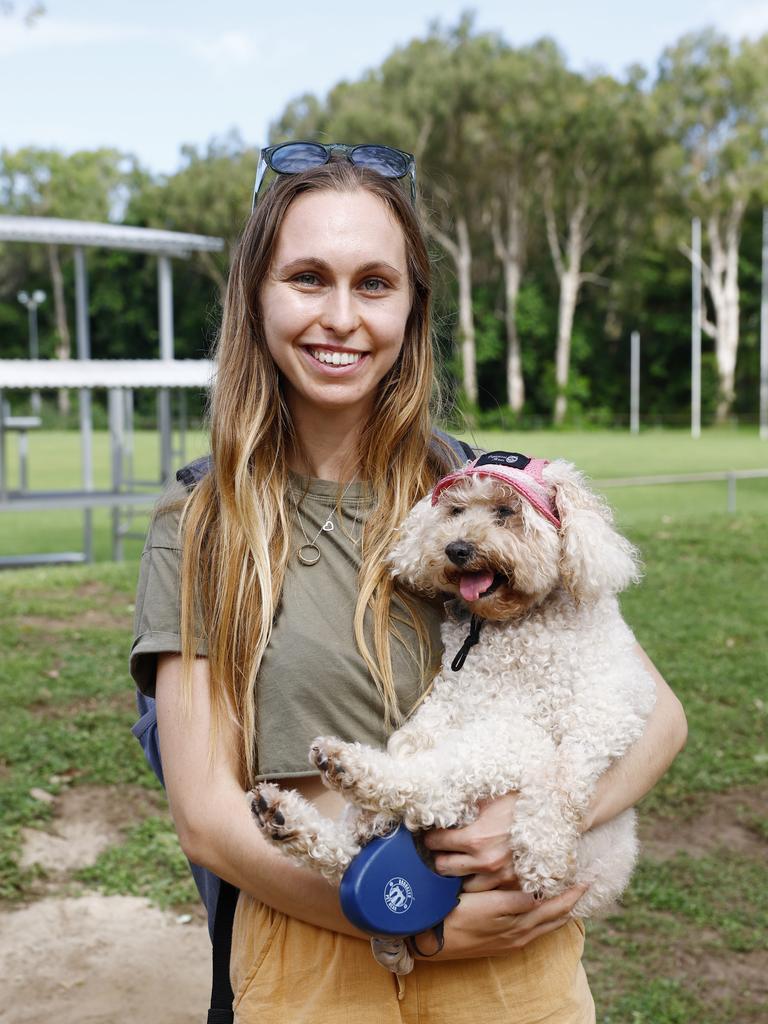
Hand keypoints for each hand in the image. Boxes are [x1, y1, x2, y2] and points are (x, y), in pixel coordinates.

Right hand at [411, 884, 586, 958]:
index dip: (570, 889)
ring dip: (564, 909)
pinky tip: (551, 912)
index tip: (586, 874)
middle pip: (556, 915)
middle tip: (589, 882)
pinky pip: (538, 930)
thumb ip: (513, 898)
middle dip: (574, 899)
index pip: (554, 903)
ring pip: (548, 924)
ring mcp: (514, 939)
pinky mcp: (504, 943)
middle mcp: (521, 932)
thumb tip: (538, 890)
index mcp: (518, 921)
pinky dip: (551, 919)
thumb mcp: (484, 902)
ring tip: (578, 896)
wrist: (432, 940)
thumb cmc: (454, 914)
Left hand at [423, 792, 520, 891]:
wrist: (554, 814)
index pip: (436, 843)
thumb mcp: (489, 797)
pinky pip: (488, 894)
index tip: (430, 836)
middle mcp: (485, 862)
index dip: (430, 838)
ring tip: (460, 864)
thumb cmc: (521, 802)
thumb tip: (441, 802)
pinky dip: (482, 885)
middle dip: (440, 858)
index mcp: (475, 838)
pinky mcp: (515, 886)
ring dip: (460, 876)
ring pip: (463, 886)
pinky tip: (480, 875)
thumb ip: (464, 805)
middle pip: (444, 868)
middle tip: (441, 852)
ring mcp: (501, 878)